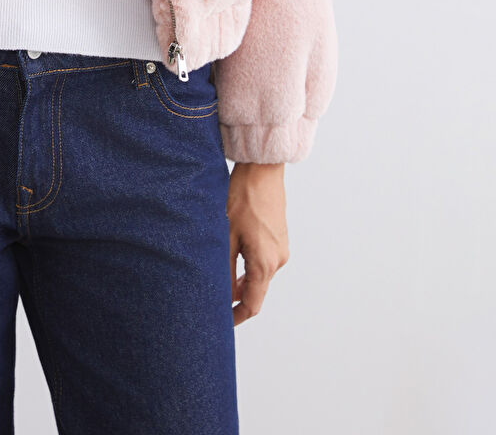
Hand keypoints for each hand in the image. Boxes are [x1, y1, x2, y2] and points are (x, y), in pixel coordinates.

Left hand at [226, 162, 289, 324]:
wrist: (262, 170)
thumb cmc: (242, 198)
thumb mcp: (226, 236)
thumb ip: (224, 269)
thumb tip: (221, 296)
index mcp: (265, 264)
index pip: (252, 304)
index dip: (237, 317)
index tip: (223, 324)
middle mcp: (278, 260)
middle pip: (257, 291)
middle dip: (237, 299)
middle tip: (215, 302)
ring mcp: (281, 249)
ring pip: (260, 275)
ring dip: (242, 281)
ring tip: (221, 281)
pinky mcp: (279, 238)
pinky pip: (264, 261)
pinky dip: (250, 267)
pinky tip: (234, 260)